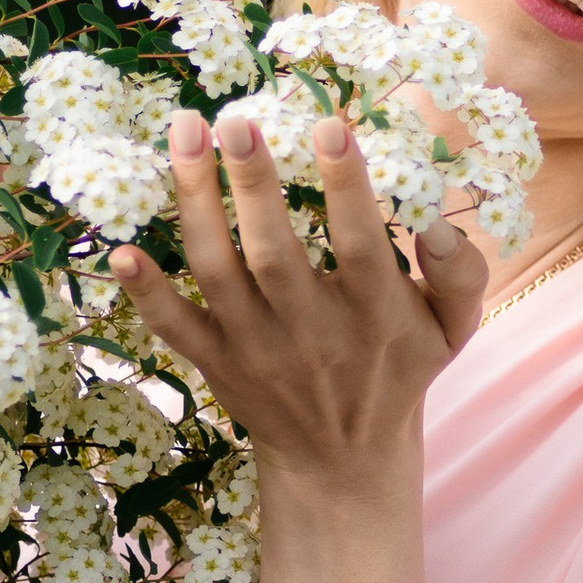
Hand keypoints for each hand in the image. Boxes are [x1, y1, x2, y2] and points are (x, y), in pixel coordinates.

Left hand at [109, 108, 489, 582]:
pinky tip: (120, 250)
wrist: (343, 462)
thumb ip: (462, 275)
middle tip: (234, 120)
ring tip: (182, 134)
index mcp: (375, 314)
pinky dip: (146, 293)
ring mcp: (257, 350)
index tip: (328, 127)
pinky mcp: (217, 365)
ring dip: (194, 204)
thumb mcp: (451, 330)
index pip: (360, 245)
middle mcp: (313, 333)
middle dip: (253, 185)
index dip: (346, 188)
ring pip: (218, 273)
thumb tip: (436, 225)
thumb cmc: (398, 370)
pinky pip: (175, 328)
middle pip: (274, 254)